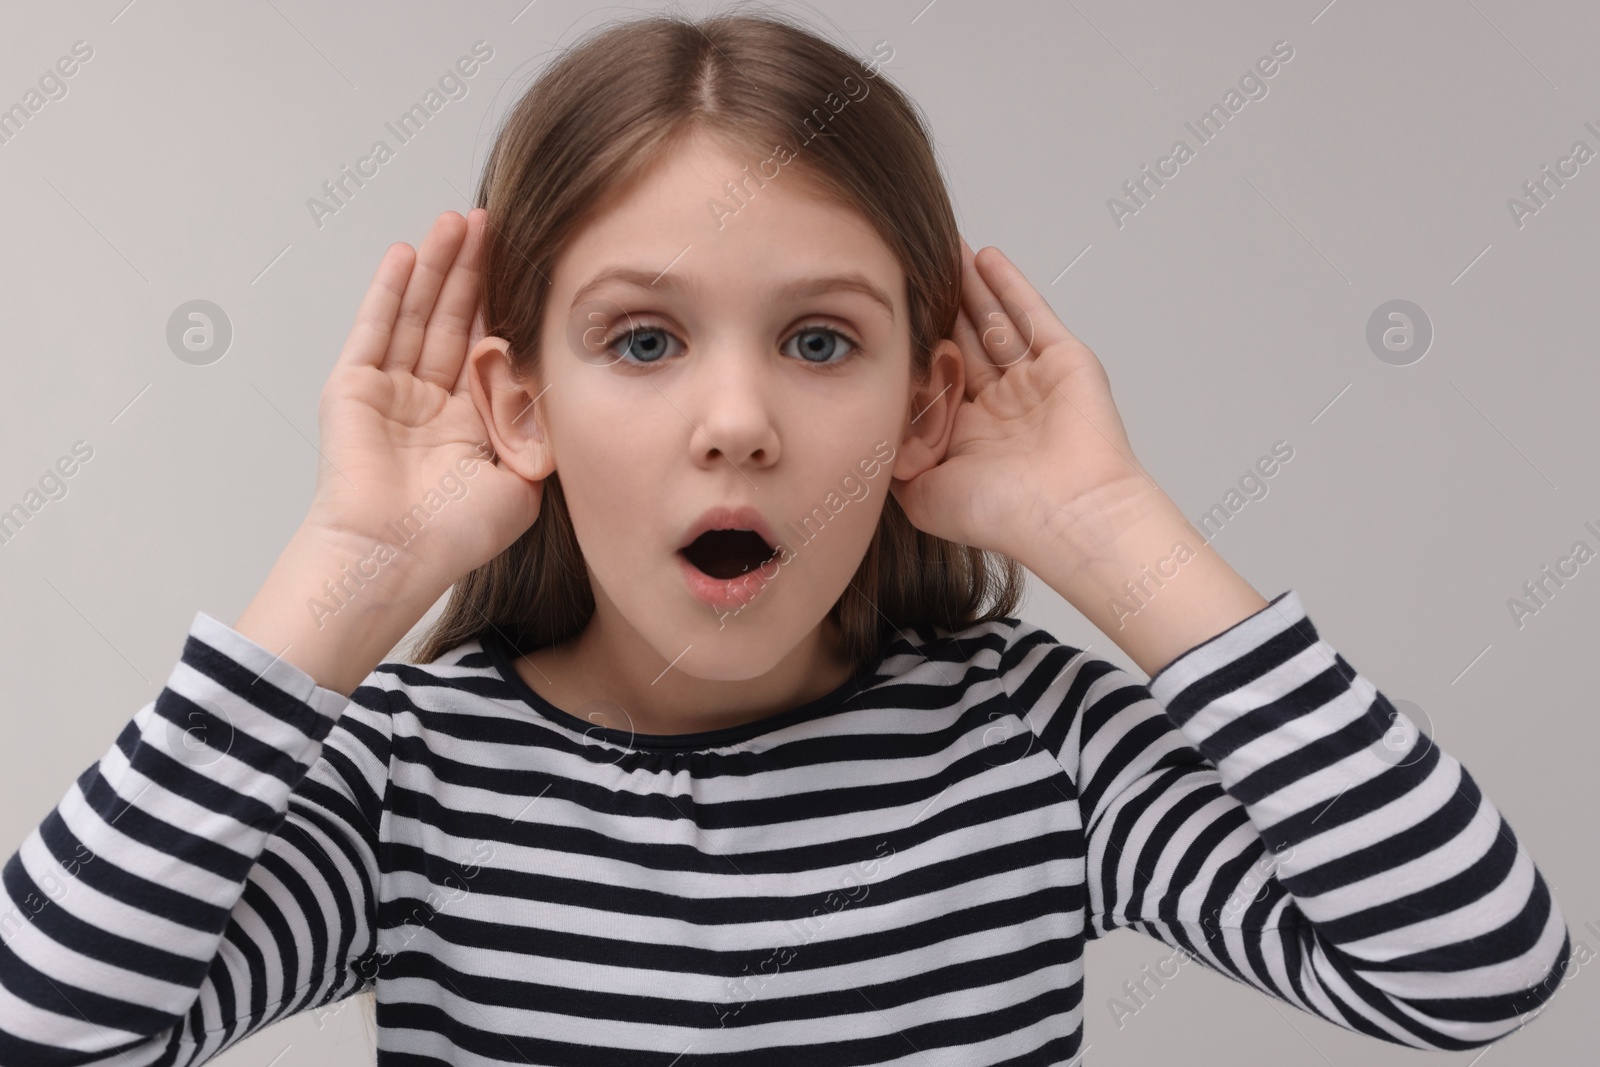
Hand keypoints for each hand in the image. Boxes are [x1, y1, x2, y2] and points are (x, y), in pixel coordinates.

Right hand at [304, 209, 543, 595]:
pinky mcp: (354, 387)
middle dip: (474, 271)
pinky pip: (375, 328)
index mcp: (471, 426)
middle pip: (455, 320)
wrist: (394, 556)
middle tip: (492, 222)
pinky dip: (390, 290)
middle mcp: (431, 405)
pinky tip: (408, 253)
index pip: (491, 350)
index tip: (530, 266)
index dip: (507, 307)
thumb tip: (548, 384)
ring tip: (456, 221)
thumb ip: (538, 432)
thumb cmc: (454, 536)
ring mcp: (391, 393)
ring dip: (438, 267)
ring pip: (418, 315)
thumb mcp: (522, 481)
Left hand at [890, 239, 1170, 565]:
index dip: (912, 344)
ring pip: (993, 321)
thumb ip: (894, 463)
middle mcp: (1000, 406)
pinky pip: (1030, 313)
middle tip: (910, 266)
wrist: (1066, 515)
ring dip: (968, 285)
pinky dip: (1007, 285)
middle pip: (962, 340)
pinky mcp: (1064, 361)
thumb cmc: (1001, 514)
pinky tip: (984, 258)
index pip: (933, 375)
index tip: (884, 314)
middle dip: (937, 305)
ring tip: (943, 248)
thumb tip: (867, 437)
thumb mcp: (923, 494)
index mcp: (968, 434)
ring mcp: (1034, 381)